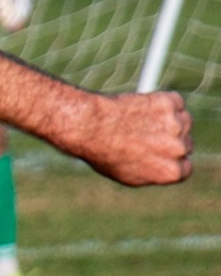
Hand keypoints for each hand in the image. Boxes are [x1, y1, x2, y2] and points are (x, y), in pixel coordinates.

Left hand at [71, 90, 191, 186]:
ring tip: (136, 122)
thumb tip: (164, 165)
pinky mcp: (170, 103)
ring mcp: (177, 124)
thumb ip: (153, 171)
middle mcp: (179, 150)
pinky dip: (160, 101)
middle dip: (169, 139)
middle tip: (142, 134)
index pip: (185, 166)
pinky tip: (139, 107)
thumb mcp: (129, 174)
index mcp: (171, 172)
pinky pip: (173, 101)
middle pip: (185, 143)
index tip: (156, 152)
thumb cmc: (103, 152)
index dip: (169, 159)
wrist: (89, 127)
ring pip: (182, 121)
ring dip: (166, 119)